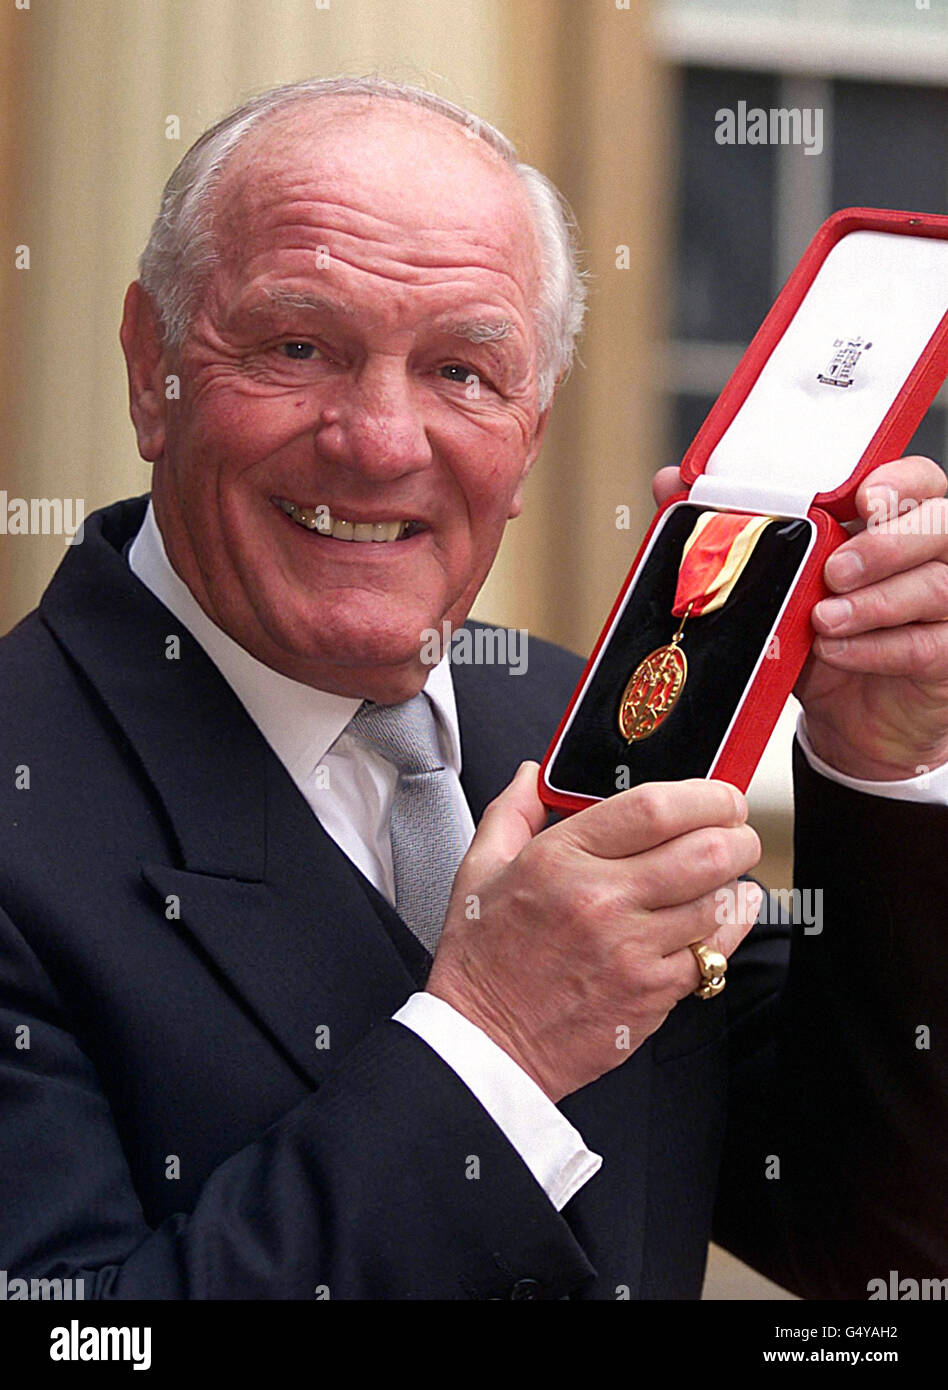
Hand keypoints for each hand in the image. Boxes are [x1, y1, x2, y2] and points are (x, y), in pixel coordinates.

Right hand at [426, 763, 761, 1103]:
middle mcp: (602, 901)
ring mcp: (632, 950)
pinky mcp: (652, 993)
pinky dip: (729, 928)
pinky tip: (720, 916)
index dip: (706, 794)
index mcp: (561, 859)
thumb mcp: (479, 871)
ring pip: (719, 900)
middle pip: (707, 850)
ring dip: (733, 882)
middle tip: (735, 833)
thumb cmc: (483, 961)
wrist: (484, 1043)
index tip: (718, 795)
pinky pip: (716, 951)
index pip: (656, 808)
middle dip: (737, 834)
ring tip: (724, 876)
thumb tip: (534, 775)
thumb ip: (513, 812)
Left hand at [653, 457, 947, 780]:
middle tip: (832, 571)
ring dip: (872, 603)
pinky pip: (926, 644)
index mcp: (895, 522)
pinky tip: (836, 653)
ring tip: (822, 621)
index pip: (917, 481)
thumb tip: (672, 482)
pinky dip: (875, 649)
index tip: (862, 499)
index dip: (897, 483)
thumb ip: (733, 529)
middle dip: (884, 544)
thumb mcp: (775, 583)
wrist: (847, 722)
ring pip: (935, 585)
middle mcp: (932, 556)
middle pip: (939, 524)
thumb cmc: (818, 639)